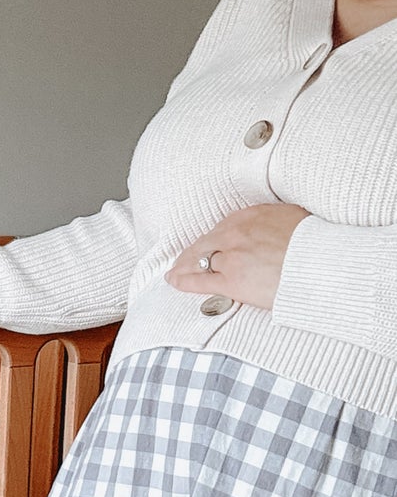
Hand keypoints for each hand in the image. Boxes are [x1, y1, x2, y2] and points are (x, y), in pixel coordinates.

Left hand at [164, 202, 308, 310]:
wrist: (324, 263)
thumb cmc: (318, 243)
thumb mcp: (297, 220)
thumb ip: (278, 224)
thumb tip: (279, 228)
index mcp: (253, 215)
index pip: (224, 226)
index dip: (215, 237)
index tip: (211, 241)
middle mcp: (236, 233)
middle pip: (206, 242)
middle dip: (193, 251)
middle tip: (183, 258)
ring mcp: (231, 257)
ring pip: (198, 260)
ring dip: (184, 265)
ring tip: (175, 271)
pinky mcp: (231, 280)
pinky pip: (199, 280)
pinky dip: (183, 281)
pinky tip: (174, 281)